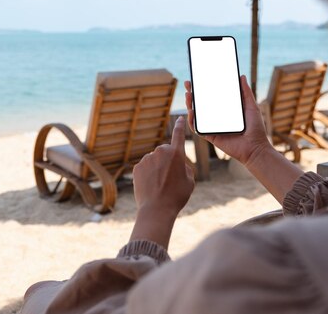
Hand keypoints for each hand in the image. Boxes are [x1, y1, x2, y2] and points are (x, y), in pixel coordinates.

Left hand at [129, 117, 194, 248]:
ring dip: (157, 168)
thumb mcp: (190, 181)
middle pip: (165, 151)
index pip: (179, 135)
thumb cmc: (177, 196)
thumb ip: (185, 167)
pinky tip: (151, 186)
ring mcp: (147, 159)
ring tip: (160, 186)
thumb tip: (177, 163)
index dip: (180, 126)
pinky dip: (148, 174)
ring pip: (154, 160)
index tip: (181, 118)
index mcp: (176, 154)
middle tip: (171, 178)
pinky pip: (145, 167)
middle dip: (168, 160)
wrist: (157, 209)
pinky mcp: (137, 167)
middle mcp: (161, 152)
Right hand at [185, 75, 270, 166]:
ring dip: (190, 105)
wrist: (255, 147)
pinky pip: (198, 129)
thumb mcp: (251, 106)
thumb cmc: (255, 128)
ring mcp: (213, 127)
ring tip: (188, 95)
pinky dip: (192, 121)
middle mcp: (218, 118)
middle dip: (193, 94)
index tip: (198, 78)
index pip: (212, 97)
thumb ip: (246, 93)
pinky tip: (191, 112)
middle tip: (188, 84)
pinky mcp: (211, 136)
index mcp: (226, 110)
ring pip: (197, 115)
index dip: (204, 88)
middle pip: (202, 105)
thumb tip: (241, 76)